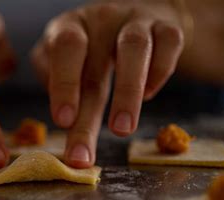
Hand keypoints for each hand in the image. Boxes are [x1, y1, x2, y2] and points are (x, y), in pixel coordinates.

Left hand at [32, 2, 184, 167]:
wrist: (134, 18)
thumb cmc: (90, 49)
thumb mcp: (64, 59)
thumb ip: (54, 80)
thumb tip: (63, 115)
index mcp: (69, 27)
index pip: (65, 50)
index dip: (64, 85)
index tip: (63, 122)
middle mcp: (101, 20)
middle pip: (94, 68)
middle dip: (87, 118)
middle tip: (82, 156)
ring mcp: (136, 20)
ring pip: (135, 50)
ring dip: (128, 94)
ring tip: (121, 130)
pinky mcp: (167, 27)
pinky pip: (169, 44)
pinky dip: (159, 72)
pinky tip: (149, 95)